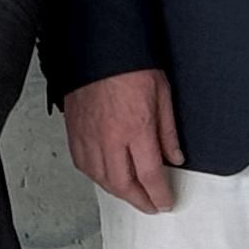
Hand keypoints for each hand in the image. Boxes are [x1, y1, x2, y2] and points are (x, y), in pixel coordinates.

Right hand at [64, 69, 182, 212]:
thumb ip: (168, 132)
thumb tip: (174, 157)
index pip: (150, 176)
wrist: (98, 44)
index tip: (165, 201)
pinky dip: (96, 177)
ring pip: (101, 179)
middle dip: (139, 201)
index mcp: (136, 128)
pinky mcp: (74, 132)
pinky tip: (106, 177)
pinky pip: (83, 165)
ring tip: (131, 194)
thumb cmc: (129, 63)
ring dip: (118, 192)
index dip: (159, 195)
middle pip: (124, 185)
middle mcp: (110, 138)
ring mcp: (89, 136)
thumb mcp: (162, 94)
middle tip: (150, 205)